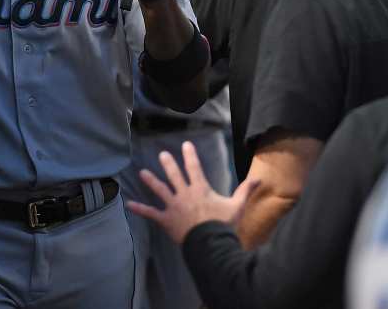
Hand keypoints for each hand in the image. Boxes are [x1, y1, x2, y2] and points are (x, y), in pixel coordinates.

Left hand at [127, 141, 259, 243]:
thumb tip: (258, 179)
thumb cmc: (223, 225)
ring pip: (160, 190)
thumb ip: (245, 191)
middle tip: (161, 154)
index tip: (186, 144)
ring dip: (151, 181)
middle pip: (174, 175)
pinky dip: (140, 209)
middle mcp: (184, 194)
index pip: (194, 168)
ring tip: (142, 172)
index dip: (190, 155)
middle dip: (168, 164)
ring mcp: (173, 207)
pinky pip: (150, 213)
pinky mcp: (166, 220)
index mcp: (200, 190)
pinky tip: (128, 204)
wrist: (211, 244)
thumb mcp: (237, 206)